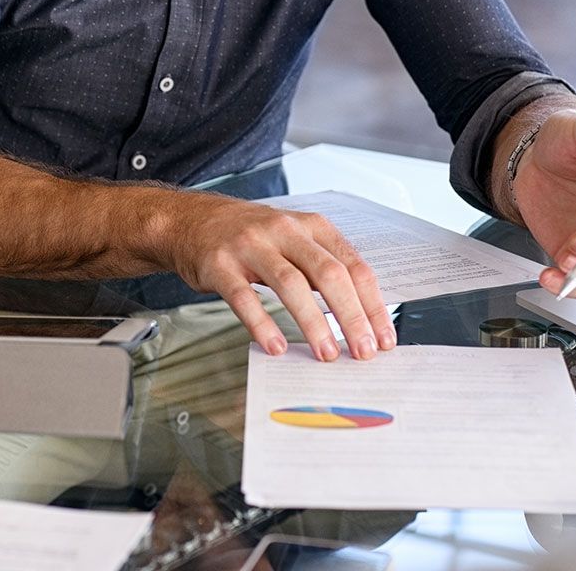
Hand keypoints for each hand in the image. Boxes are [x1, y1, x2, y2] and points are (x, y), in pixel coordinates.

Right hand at [159, 194, 395, 360]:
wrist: (191, 221)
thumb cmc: (250, 236)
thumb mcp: (294, 238)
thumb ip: (324, 267)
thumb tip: (360, 317)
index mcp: (311, 226)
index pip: (353, 266)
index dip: (372, 304)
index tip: (383, 337)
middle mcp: (284, 231)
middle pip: (328, 274)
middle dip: (350, 316)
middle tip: (362, 350)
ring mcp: (250, 246)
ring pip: (291, 284)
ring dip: (313, 323)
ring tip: (326, 353)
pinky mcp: (220, 264)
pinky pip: (244, 297)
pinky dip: (262, 323)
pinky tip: (276, 345)